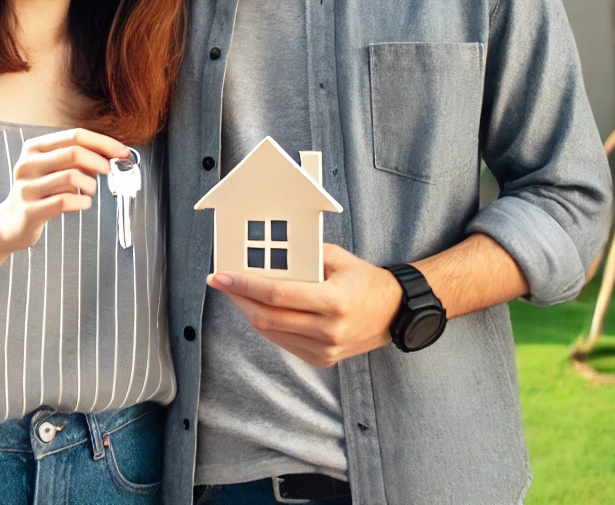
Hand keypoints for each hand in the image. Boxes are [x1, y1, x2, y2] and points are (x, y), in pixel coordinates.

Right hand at [0, 128, 129, 252]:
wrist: (9, 224)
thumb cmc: (40, 192)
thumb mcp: (54, 169)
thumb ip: (77, 159)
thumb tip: (112, 154)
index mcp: (34, 147)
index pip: (75, 135)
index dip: (102, 142)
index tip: (122, 151)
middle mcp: (27, 164)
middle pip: (73, 152)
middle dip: (100, 161)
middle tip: (110, 171)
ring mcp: (26, 188)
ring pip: (72, 177)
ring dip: (90, 185)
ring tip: (89, 192)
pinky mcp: (29, 211)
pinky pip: (66, 201)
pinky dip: (83, 202)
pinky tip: (83, 204)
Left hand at [206, 244, 402, 367]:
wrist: (394, 312)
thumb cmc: (363, 279)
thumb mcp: (337, 258)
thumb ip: (303, 256)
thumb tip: (265, 255)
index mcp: (334, 301)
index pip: (277, 295)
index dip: (245, 285)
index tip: (221, 275)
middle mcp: (329, 330)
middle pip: (268, 318)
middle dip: (238, 298)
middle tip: (220, 282)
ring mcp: (325, 350)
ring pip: (271, 332)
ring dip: (248, 311)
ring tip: (235, 291)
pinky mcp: (322, 359)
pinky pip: (283, 342)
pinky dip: (266, 324)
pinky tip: (257, 307)